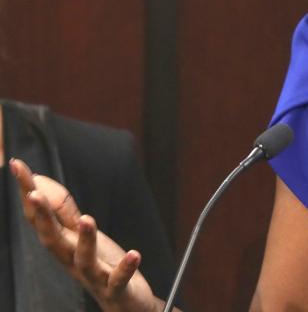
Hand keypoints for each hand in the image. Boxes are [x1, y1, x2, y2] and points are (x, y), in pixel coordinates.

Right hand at [9, 158, 168, 311]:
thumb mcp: (80, 236)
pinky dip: (125, 268)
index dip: (28, 192)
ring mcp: (94, 276)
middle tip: (34, 192)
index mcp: (63, 246)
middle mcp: (72, 261)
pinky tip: (134, 254)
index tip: (17, 165)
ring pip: (84, 260)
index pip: (40, 219)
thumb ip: (63, 212)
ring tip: (88, 218)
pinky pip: (119, 279)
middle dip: (43, 217)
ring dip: (85, 240)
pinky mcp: (117, 288)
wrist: (125, 304)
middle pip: (53, 240)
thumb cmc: (100, 266)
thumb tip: (40, 182)